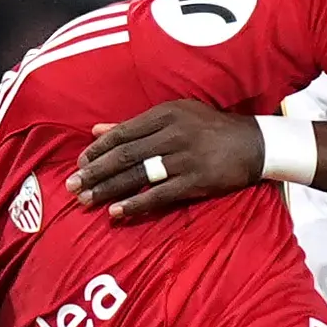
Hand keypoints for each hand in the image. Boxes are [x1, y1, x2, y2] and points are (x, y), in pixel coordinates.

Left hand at [70, 100, 264, 222]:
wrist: (254, 144)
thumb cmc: (210, 129)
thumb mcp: (175, 117)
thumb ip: (135, 125)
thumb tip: (97, 130)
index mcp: (165, 114)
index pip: (122, 133)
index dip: (98, 150)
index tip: (80, 163)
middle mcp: (172, 133)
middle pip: (124, 155)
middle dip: (95, 172)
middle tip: (73, 186)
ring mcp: (184, 157)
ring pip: (137, 175)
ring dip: (108, 189)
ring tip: (86, 200)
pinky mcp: (195, 180)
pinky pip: (159, 194)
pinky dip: (135, 203)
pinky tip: (116, 212)